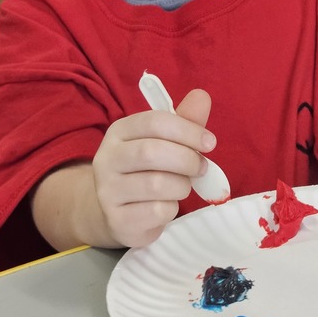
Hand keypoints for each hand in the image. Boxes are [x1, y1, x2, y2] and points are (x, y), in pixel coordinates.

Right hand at [92, 88, 214, 247]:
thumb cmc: (146, 170)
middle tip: (202, 168)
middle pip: (152, 152)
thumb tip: (203, 96)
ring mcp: (108, 191)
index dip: (188, 130)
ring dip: (182, 185)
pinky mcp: (117, 220)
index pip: (155, 122)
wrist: (115, 212)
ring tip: (182, 186)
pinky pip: (157, 211)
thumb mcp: (163, 142)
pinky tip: (166, 206)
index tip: (210, 142)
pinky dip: (172, 209)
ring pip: (157, 184)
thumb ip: (184, 121)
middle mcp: (107, 159)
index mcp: (119, 132)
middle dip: (187, 159)